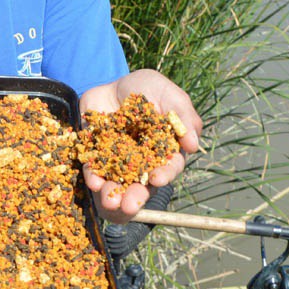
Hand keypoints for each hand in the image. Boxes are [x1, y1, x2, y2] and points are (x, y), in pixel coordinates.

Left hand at [80, 69, 201, 223]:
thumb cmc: (148, 89)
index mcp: (166, 151)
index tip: (158, 178)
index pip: (169, 167)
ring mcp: (119, 162)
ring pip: (118, 184)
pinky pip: (95, 171)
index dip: (165, 173)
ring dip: (114, 195)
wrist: (113, 82)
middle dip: (136, 196)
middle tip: (129, 206)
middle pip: (143, 184)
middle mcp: (143, 162)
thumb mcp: (169, 94)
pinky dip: (94, 178)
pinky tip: (94, 183)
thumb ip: (183, 116)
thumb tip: (194, 145)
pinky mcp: (97, 157)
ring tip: (110, 203)